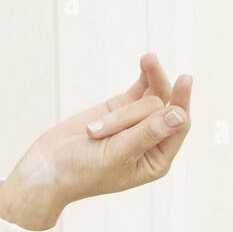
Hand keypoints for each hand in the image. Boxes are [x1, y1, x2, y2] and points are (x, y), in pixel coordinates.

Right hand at [0, 52, 192, 229]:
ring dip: (125, 106)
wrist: (47, 167)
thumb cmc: (82, 170)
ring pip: (148, 97)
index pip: (179, 127)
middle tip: (102, 129)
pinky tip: (147, 60)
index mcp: (156, 161)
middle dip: (131, 114)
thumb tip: (179, 115)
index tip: (184, 78)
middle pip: (161, 108)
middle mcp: (152, 141)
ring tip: (95, 127)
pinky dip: (144, 75)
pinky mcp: (120, 108)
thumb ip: (148, 132)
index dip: (182, 103)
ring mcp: (136, 123)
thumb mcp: (118, 153)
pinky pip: (140, 87)